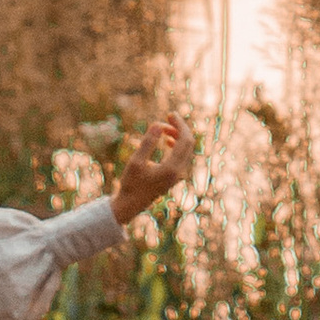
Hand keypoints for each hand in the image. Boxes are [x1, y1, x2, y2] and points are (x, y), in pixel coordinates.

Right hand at [109, 113, 194, 227]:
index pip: (185, 140)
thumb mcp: (136, 162)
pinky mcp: (174, 178)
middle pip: (189, 144)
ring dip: (178, 136)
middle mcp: (179, 173)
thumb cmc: (130, 184)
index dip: (180, 124)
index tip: (170, 114)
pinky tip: (168, 141)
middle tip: (169, 117)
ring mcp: (178, 176)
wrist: (129, 206)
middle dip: (180, 128)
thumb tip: (159, 124)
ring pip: (186, 150)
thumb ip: (148, 143)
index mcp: (172, 169)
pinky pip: (182, 157)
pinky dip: (177, 146)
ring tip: (164, 128)